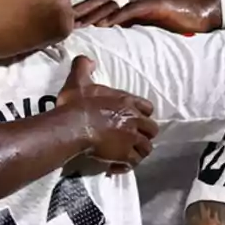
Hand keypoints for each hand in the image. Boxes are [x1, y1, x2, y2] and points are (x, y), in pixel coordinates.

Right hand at [57, 56, 157, 170]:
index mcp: (126, 102)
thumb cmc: (76, 104)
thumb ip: (83, 68)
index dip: (142, 114)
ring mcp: (131, 138)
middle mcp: (134, 120)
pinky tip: (115, 166)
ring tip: (126, 154)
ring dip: (138, 152)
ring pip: (146, 148)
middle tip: (132, 139)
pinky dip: (126, 166)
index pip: (147, 108)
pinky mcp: (124, 155)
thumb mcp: (78, 81)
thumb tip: (88, 59)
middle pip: (152, 130)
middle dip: (144, 135)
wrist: (72, 126)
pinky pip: (133, 163)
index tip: (134, 119)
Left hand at [74, 0, 221, 32]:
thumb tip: (107, 30)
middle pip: (100, 1)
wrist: (199, 14)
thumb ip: (126, 22)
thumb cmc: (171, 19)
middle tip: (63, 21)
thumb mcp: (143, 22)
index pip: (99, 2)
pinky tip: (104, 25)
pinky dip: (116, 17)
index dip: (82, 10)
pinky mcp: (153, 4)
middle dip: (81, 11)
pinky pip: (131, 10)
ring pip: (112, 4)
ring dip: (94, 14)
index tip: (64, 20)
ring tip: (78, 25)